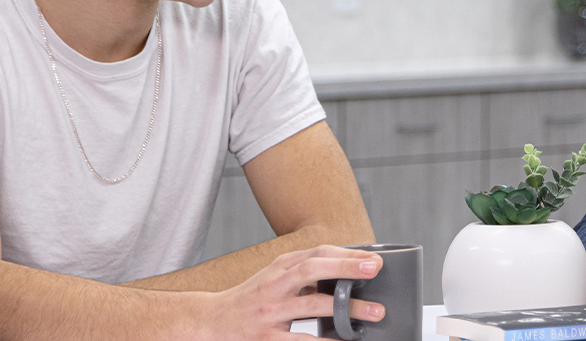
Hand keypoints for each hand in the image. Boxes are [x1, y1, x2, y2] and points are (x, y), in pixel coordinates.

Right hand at [202, 244, 385, 339]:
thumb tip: (345, 271)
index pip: (316, 253)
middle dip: (346, 268)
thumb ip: (302, 272)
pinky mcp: (266, 338)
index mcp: (279, 268)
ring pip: (312, 306)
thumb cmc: (250, 299)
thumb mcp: (273, 277)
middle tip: (374, 271)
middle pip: (312, 269)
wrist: (210, 322)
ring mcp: (270, 312)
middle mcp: (274, 285)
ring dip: (346, 309)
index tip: (374, 259)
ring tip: (373, 313)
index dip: (346, 255)